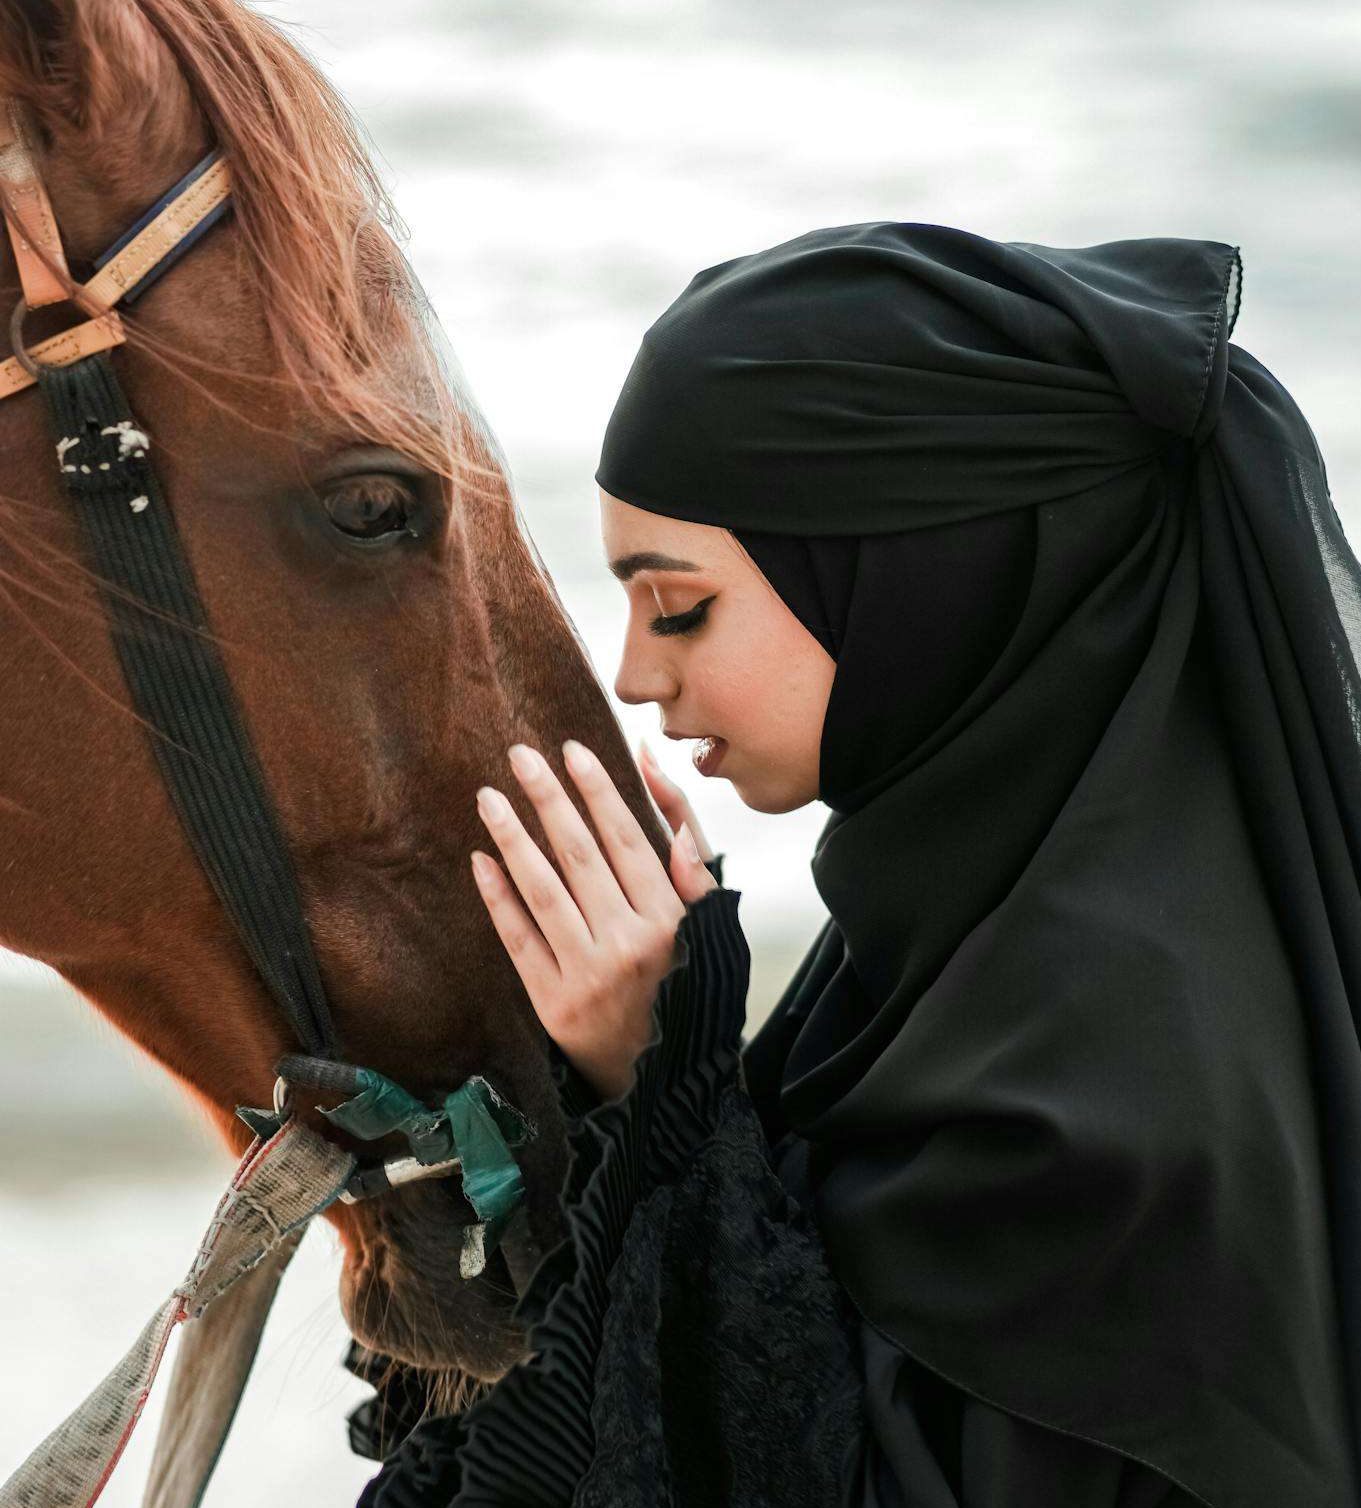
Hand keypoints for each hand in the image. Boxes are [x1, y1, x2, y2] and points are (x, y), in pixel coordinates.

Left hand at [471, 739, 716, 1100]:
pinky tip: (480, 860)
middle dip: (548, 799)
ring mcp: (589, 975)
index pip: (628, 840)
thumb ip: (689, 847)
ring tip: (488, 798)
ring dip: (513, 839)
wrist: (663, 1075)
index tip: (571, 750)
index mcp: (672, 919)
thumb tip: (654, 773)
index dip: (598, 792)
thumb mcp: (709, 919)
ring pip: (544, 892)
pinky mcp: (553, 1003)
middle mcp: (631, 944)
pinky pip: (519, 940)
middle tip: (519, 755)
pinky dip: (498, 898)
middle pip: (580, 857)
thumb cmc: (686, 980)